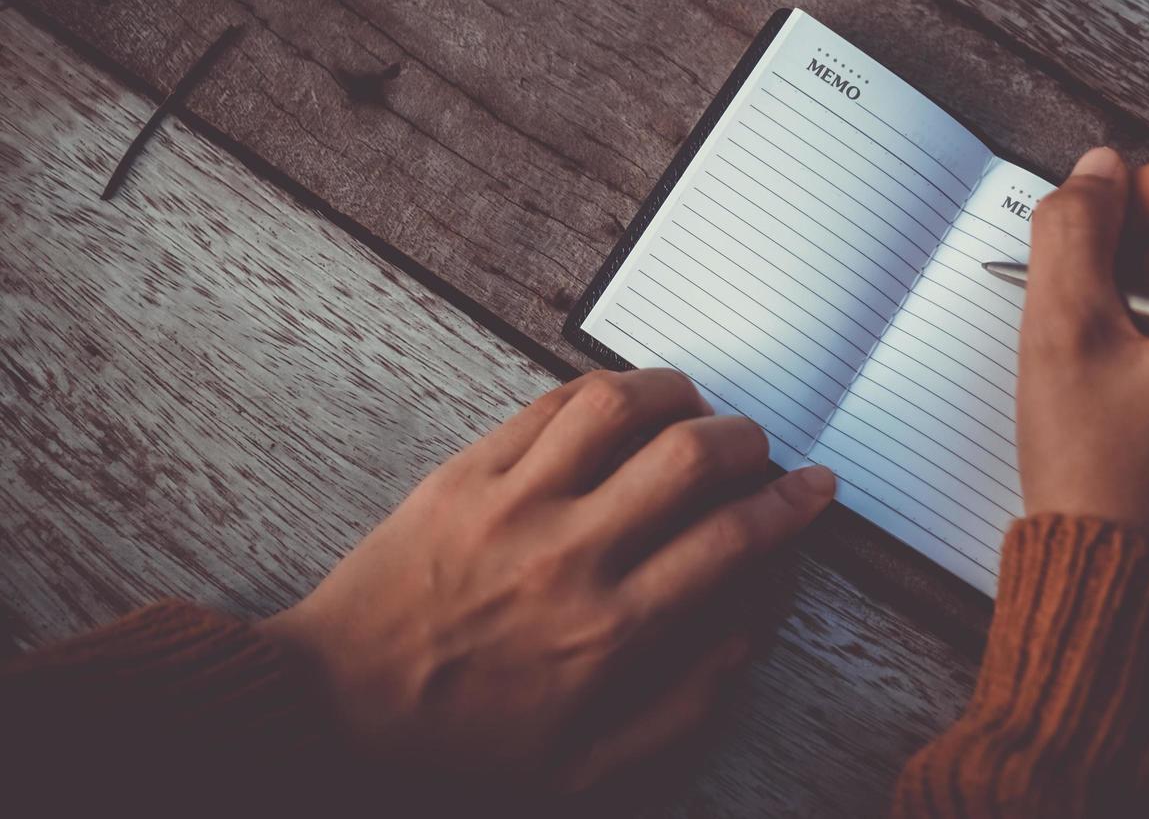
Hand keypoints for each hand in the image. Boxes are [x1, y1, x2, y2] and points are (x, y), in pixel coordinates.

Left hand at [260, 368, 833, 791]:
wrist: (330, 706)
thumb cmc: (456, 741)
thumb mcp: (583, 765)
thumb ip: (683, 706)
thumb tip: (750, 631)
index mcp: (607, 630)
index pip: (730, 540)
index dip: (789, 505)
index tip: (810, 489)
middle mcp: (569, 554)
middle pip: (690, 457)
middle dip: (746, 440)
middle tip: (754, 449)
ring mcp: (512, 502)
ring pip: (619, 405)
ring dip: (676, 393)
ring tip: (691, 409)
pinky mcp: (466, 471)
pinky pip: (549, 404)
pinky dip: (601, 391)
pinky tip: (618, 406)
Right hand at [1017, 148, 1148, 542]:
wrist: (1107, 566)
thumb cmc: (1092, 465)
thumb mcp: (1064, 330)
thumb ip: (1074, 230)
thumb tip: (1093, 167)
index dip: (1111, 203)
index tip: (1073, 260)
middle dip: (1108, 252)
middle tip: (1073, 317)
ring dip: (1108, 293)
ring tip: (1082, 355)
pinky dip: (1120, 327)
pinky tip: (1094, 376)